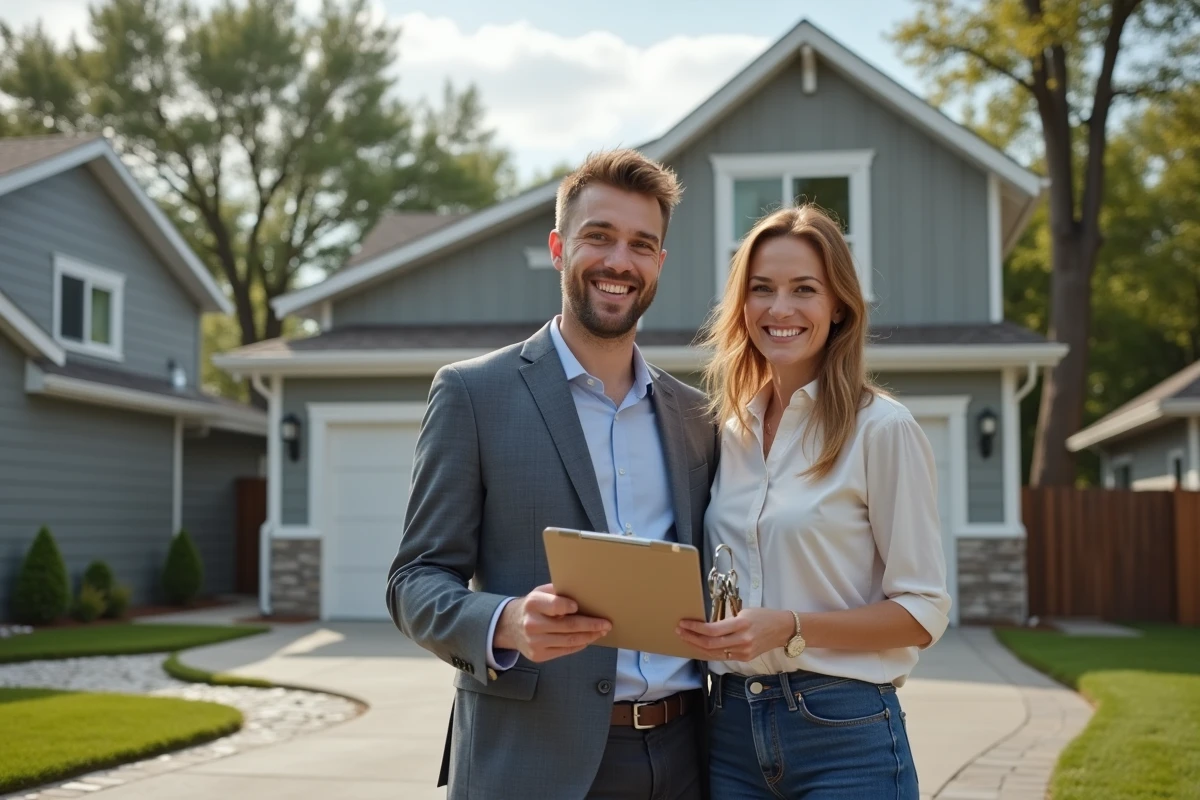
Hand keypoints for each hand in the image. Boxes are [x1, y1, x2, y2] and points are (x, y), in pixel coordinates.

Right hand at [495, 584, 611, 662]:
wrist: (510, 626)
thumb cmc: (533, 606)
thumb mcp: (540, 593)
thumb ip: (558, 592)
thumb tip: (584, 592)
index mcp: (533, 604)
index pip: (556, 606)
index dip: (570, 607)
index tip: (580, 607)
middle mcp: (532, 624)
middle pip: (568, 626)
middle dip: (591, 625)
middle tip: (606, 624)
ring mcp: (534, 642)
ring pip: (569, 641)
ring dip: (589, 637)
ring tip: (601, 632)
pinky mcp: (538, 655)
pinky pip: (564, 651)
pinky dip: (579, 645)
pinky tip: (588, 639)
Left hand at [676, 608, 793, 661]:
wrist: (782, 630)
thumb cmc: (762, 616)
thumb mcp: (744, 612)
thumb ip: (726, 621)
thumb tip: (704, 624)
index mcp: (741, 624)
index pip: (712, 630)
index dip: (694, 628)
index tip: (683, 623)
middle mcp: (742, 640)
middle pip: (710, 644)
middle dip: (691, 638)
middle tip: (679, 631)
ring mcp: (743, 652)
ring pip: (713, 653)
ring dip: (696, 646)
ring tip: (685, 638)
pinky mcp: (744, 658)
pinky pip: (721, 657)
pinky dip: (708, 652)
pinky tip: (698, 646)